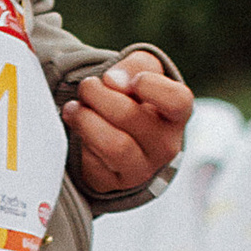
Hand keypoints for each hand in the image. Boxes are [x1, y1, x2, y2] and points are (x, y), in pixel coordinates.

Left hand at [63, 49, 191, 197]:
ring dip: (84, 120)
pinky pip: (92, 164)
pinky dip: (78, 144)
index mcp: (177, 115)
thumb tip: (114, 81)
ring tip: (73, 108)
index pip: (177, 101)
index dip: (151, 85)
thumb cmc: (135, 97)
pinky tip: (79, 132)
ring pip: (112, 145)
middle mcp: (165, 146)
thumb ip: (135, 66)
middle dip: (97, 94)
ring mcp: (141, 169)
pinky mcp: (113, 184)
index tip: (134, 80)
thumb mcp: (141, 71)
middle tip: (87, 86)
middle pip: (128, 116)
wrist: (121, 133)